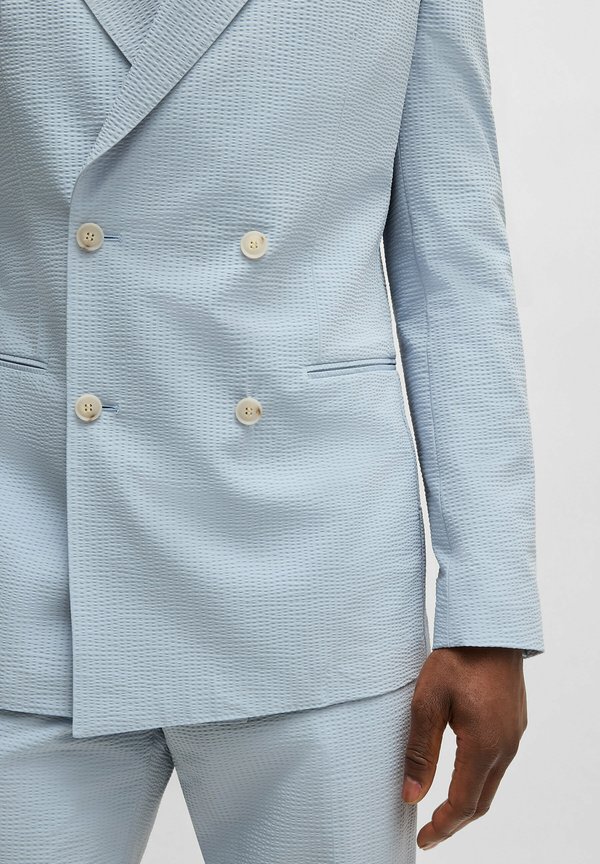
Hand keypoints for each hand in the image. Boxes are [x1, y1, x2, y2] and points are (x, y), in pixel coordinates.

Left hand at [401, 646, 526, 850]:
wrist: (490, 628)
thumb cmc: (457, 659)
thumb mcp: (427, 702)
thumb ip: (419, 751)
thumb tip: (411, 795)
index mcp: (483, 745)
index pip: (464, 803)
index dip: (443, 827)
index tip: (423, 839)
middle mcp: (505, 746)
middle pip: (482, 801)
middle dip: (455, 822)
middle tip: (430, 832)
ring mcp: (514, 735)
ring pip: (492, 783)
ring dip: (468, 801)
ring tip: (442, 809)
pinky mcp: (514, 723)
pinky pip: (498, 763)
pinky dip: (478, 779)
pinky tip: (462, 774)